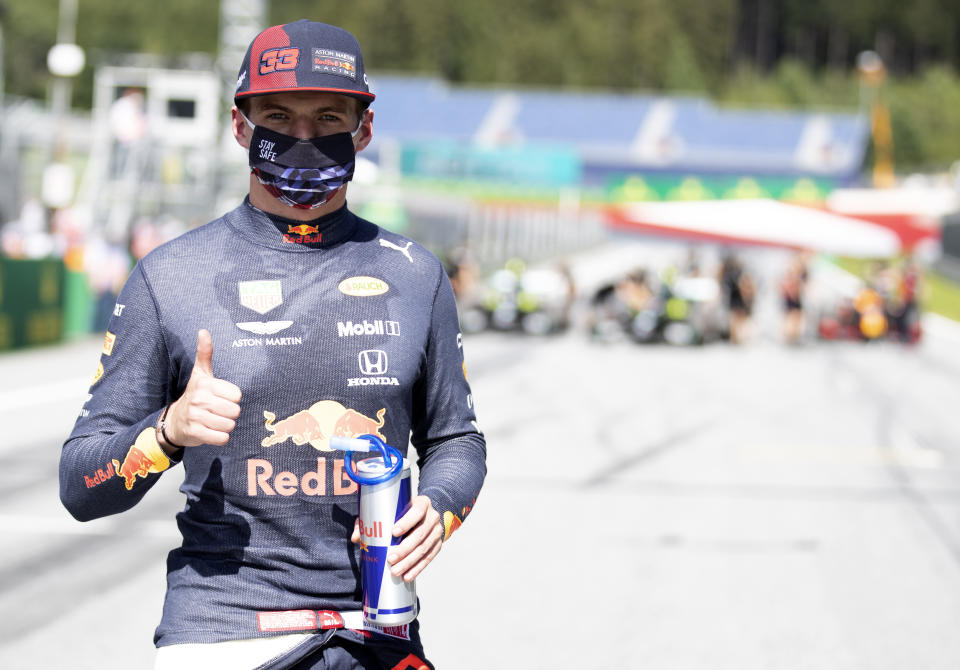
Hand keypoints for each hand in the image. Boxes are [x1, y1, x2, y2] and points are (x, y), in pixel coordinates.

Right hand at [162, 329, 241, 447]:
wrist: (174, 420)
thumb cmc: (194, 395)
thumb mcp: (200, 374)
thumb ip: (205, 353)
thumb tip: (204, 330)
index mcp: (205, 384)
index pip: (237, 395)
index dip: (232, 398)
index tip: (221, 397)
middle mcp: (199, 399)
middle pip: (235, 411)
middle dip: (230, 414)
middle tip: (218, 411)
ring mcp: (196, 417)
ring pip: (229, 425)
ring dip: (225, 426)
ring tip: (214, 421)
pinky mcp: (195, 433)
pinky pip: (222, 438)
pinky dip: (220, 438)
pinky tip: (211, 431)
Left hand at [351, 495, 442, 581]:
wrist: (425, 515)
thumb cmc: (402, 512)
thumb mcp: (390, 510)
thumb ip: (371, 520)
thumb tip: (356, 538)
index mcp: (422, 503)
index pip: (417, 511)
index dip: (406, 522)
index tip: (393, 532)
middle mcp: (432, 517)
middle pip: (420, 534)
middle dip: (405, 549)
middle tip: (390, 559)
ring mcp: (437, 532)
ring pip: (424, 548)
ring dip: (410, 562)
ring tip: (395, 571)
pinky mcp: (437, 545)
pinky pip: (428, 558)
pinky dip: (417, 568)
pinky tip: (407, 576)